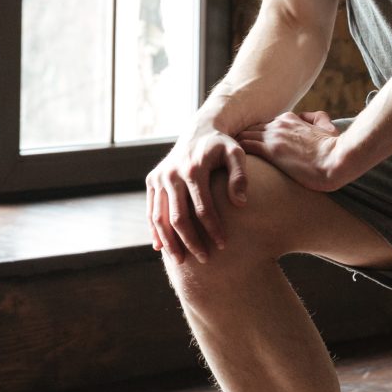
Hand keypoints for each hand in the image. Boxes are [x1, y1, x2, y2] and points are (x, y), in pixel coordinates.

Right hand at [143, 124, 248, 263]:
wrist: (199, 130)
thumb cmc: (222, 146)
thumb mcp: (236, 154)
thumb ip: (239, 177)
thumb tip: (240, 204)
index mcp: (193, 168)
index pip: (202, 208)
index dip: (213, 229)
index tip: (223, 245)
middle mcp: (172, 173)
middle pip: (178, 217)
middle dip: (191, 241)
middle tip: (204, 260)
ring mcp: (159, 177)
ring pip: (160, 217)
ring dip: (170, 242)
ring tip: (181, 261)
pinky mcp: (152, 180)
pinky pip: (151, 211)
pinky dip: (155, 230)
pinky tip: (163, 249)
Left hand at [235, 109, 345, 192]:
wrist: (336, 160)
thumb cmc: (335, 150)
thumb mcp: (327, 129)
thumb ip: (318, 120)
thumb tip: (312, 121)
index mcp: (291, 119)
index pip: (266, 125)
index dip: (256, 134)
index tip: (247, 144)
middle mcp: (280, 124)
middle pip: (251, 128)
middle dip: (239, 138)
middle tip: (224, 148)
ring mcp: (274, 136)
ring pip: (244, 135)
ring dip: (233, 144)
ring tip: (219, 154)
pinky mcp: (271, 150)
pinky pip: (244, 147)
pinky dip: (234, 152)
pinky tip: (225, 161)